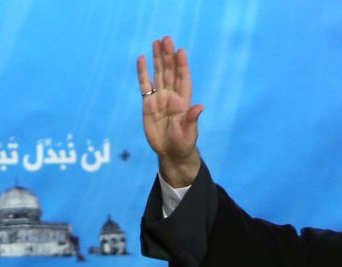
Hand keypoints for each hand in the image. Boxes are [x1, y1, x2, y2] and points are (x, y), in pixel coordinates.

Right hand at [137, 36, 203, 186]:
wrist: (171, 153)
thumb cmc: (184, 144)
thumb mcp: (189, 135)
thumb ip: (192, 120)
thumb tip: (200, 107)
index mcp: (183, 103)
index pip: (183, 80)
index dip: (182, 66)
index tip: (181, 51)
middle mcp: (172, 97)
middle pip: (169, 72)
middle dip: (168, 56)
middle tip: (166, 39)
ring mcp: (159, 99)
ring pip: (158, 75)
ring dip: (157, 59)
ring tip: (156, 42)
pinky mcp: (148, 104)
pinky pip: (145, 85)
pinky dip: (143, 72)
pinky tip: (142, 59)